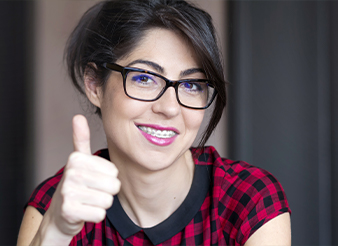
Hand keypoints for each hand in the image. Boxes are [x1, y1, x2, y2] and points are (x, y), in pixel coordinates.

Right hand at [44, 115, 120, 237]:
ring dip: (101, 204)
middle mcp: (71, 172)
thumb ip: (81, 139)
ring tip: (87, 201)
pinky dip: (95, 215)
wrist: (60, 214)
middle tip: (91, 192)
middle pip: (114, 186)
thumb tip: (78, 116)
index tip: (93, 179)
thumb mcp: (79, 161)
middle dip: (106, 192)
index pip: (114, 171)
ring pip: (108, 201)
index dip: (108, 178)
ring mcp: (68, 192)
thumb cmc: (76, 184)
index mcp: (76, 158)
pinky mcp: (68, 211)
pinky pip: (100, 214)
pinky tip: (84, 211)